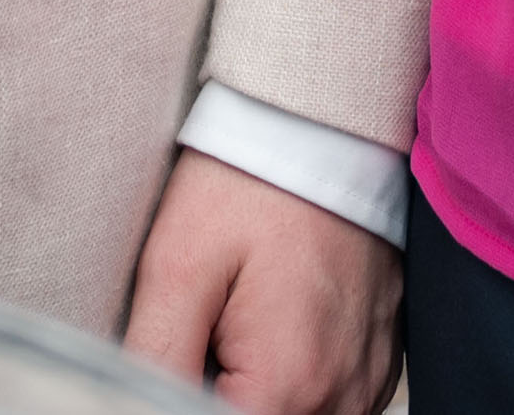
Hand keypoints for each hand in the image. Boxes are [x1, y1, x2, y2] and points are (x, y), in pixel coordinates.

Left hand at [121, 152, 396, 414]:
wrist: (323, 126)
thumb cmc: (249, 186)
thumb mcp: (178, 266)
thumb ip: (156, 360)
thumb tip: (136, 404)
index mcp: (289, 385)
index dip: (180, 399)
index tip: (174, 348)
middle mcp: (342, 400)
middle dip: (215, 390)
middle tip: (203, 324)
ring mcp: (367, 385)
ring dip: (254, 389)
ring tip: (235, 318)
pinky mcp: (377, 365)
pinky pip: (325, 402)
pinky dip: (291, 381)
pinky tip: (270, 322)